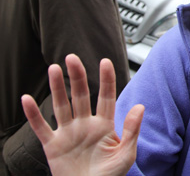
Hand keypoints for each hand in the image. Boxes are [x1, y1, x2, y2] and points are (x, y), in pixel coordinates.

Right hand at [21, 54, 143, 175]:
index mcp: (104, 125)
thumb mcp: (126, 154)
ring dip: (57, 88)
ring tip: (54, 69)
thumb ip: (132, 130)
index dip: (106, 79)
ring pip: (61, 105)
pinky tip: (27, 99)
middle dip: (77, 76)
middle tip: (72, 58)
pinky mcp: (53, 146)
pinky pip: (41, 128)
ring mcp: (68, 133)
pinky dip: (33, 115)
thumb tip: (140, 107)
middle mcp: (85, 125)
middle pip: (80, 95)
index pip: (106, 97)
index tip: (105, 62)